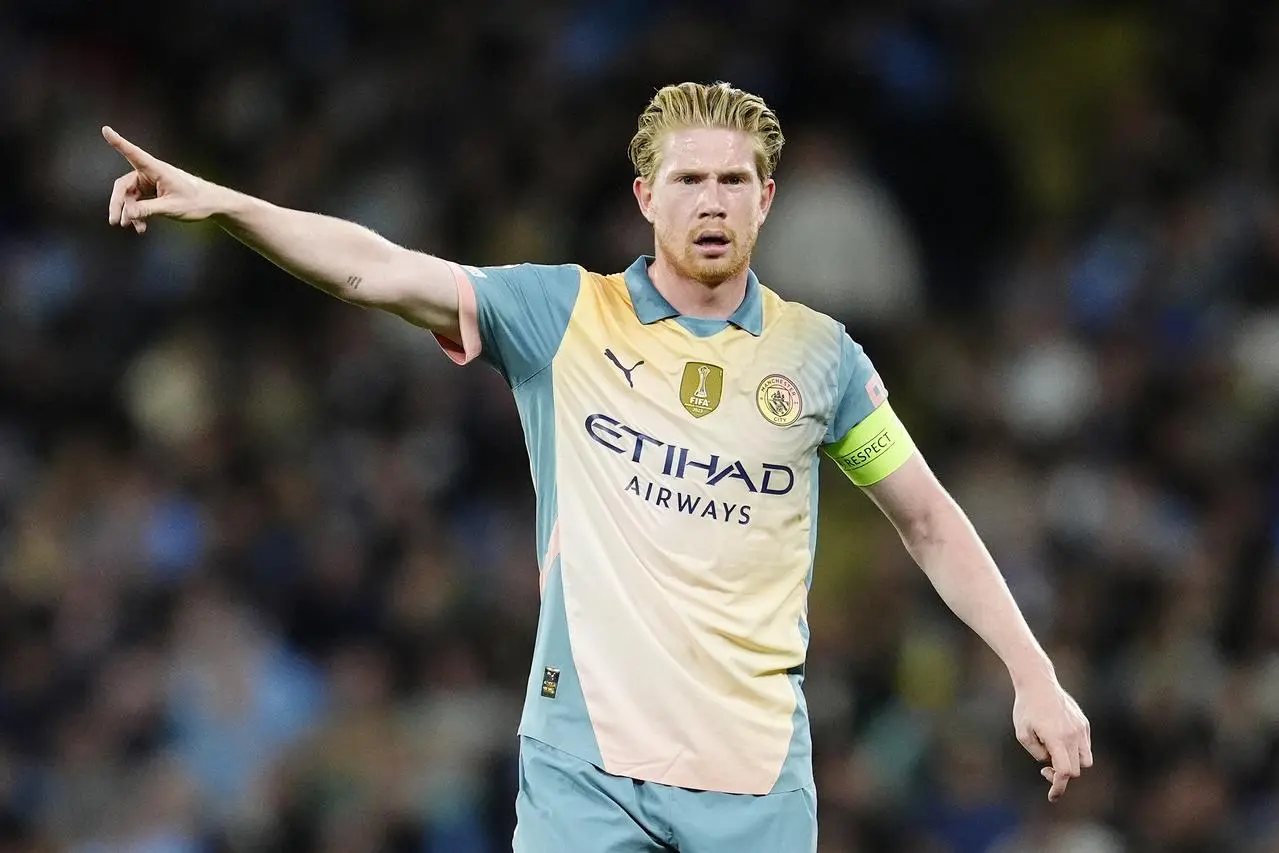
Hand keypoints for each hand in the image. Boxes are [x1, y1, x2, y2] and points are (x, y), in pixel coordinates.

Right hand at [102, 126, 218, 233]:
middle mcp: (151, 172)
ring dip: (129, 212)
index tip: (105, 129)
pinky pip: (138, 202)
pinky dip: (138, 214)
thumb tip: (126, 214)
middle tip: (115, 222)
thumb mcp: (171, 208)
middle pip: (124, 186)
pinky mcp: (152, 192)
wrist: (212, 205)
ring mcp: (150, 182)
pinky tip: (141, 228)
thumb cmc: (196, 202)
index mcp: (157, 169)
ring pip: (130, 197)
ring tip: (132, 227)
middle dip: (118, 203)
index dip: (118, 142)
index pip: (133, 154)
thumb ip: (148, 210)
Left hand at [1012, 676, 1091, 802]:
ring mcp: (1081, 729)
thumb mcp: (1022, 733)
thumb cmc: (1026, 708)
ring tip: (1054, 754)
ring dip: (1071, 764)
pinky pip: (1085, 747)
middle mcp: (1072, 734)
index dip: (1058, 787)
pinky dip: (1075, 752)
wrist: (1038, 682)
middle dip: (1060, 775)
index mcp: (1056, 737)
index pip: (1064, 772)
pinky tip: (1059, 742)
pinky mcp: (1084, 724)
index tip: (1052, 796)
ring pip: (1085, 761)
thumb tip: (1050, 762)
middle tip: (1045, 769)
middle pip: (1075, 770)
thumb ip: (1036, 753)